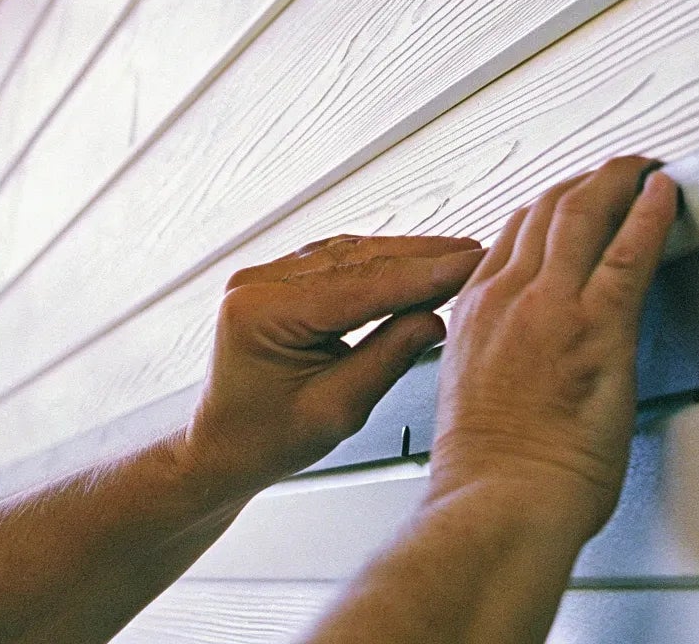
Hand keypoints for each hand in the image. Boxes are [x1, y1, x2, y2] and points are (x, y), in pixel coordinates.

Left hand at [187, 235, 484, 493]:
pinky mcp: (279, 279)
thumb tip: (436, 320)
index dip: (424, 276)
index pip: (362, 286)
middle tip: (477, 254)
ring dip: (408, 254)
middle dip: (423, 257)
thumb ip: (387, 359)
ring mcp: (265, 276)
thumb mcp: (337, 410)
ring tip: (458, 256)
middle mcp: (258, 284)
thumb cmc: (265, 440)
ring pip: (353, 252)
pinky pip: (340, 260)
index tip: (471, 265)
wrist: (221, 447)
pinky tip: (417, 262)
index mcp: (262, 313)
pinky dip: (383, 262)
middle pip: (359, 259)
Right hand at [428, 157, 677, 538]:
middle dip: (584, 182)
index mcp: (474, 314)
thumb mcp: (473, 397)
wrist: (499, 503)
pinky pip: (630, 251)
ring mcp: (552, 306)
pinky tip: (665, 193)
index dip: (547, 207)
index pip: (511, 235)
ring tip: (641, 167)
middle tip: (614, 170)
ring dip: (616, 180)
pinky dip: (650, 212)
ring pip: (583, 213)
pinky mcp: (598, 327)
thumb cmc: (488, 475)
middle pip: (545, 210)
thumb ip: (497, 359)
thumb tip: (522, 359)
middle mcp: (507, 297)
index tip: (569, 198)